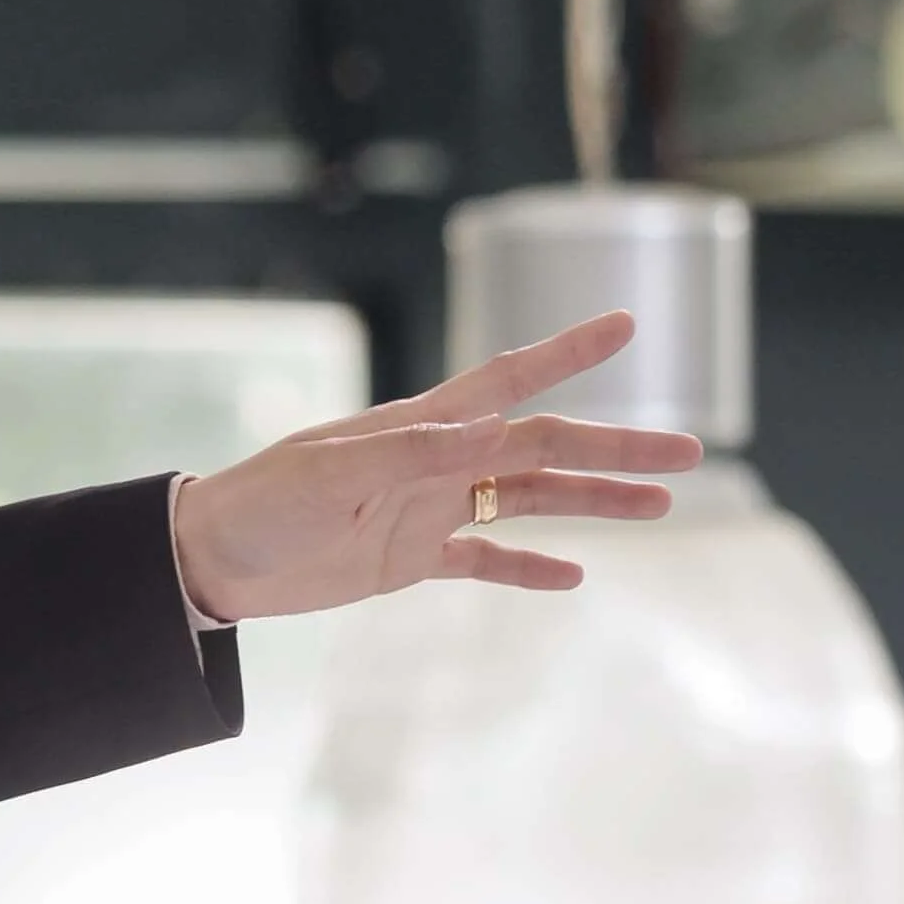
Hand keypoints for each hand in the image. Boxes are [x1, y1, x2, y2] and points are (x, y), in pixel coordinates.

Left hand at [167, 313, 698, 624]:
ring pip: (531, 500)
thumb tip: (497, 430)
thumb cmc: (263, 502)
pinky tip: (577, 577)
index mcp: (422, 426)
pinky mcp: (411, 559)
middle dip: (616, 447)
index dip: (568, 351)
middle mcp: (438, 461)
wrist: (211, 561)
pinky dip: (528, 568)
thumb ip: (418, 453)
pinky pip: (485, 560)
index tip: (627, 326)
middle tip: (691, 452)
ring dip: (594, 502)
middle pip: (546, 447)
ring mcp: (430, 509)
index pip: (511, 380)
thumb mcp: (337, 474)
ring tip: (661, 506)